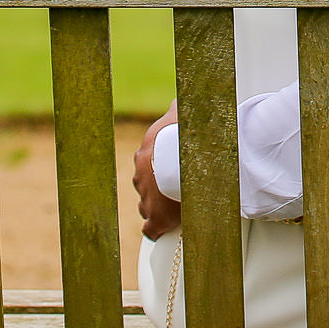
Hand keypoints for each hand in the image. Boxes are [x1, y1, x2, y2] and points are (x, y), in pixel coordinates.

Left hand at [133, 102, 181, 238]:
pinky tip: (160, 231)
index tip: (169, 171)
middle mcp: (141, 176)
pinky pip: (151, 228)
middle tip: (173, 188)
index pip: (147, 163)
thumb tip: (180, 96)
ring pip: (146, 205)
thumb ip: (178, 108)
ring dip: (156, 206)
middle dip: (156, 188)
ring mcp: (147, 198)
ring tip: (171, 209)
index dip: (159, 168)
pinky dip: (156, 229)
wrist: (186, 159)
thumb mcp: (181, 115)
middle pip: (145, 185)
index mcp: (146, 153)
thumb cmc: (187, 135)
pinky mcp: (156, 218)